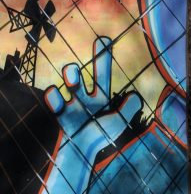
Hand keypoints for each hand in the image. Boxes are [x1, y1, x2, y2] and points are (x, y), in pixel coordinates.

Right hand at [43, 36, 142, 160]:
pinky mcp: (60, 115)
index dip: (103, 57)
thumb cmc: (101, 137)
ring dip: (72, 77)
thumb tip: (135, 95)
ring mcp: (71, 105)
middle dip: (78, 67)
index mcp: (100, 97)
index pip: (102, 74)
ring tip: (72, 76)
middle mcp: (84, 98)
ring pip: (69, 84)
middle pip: (80, 77)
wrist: (81, 154)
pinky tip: (54, 92)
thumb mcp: (119, 121)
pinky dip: (54, 97)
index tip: (103, 38)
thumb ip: (128, 108)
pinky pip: (55, 103)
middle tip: (76, 68)